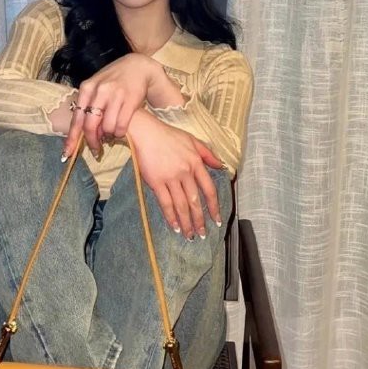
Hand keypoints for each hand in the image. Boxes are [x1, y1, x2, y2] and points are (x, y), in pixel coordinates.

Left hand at [63, 54, 159, 156]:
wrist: (137, 67)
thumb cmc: (113, 80)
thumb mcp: (96, 87)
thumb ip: (87, 106)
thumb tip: (82, 134)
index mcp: (87, 88)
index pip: (77, 118)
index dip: (72, 138)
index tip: (68, 154)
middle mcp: (100, 91)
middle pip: (90, 126)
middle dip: (92, 141)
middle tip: (96, 149)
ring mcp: (116, 95)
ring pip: (107, 128)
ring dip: (108, 136)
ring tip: (111, 134)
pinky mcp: (131, 100)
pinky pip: (121, 126)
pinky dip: (119, 133)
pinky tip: (120, 131)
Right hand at [126, 110, 224, 238]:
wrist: (146, 133)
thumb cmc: (168, 135)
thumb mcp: (193, 140)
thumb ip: (208, 154)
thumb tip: (221, 166)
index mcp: (196, 163)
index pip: (209, 189)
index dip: (214, 207)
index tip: (216, 220)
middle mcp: (186, 172)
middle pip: (195, 201)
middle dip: (200, 220)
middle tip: (202, 234)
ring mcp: (171, 178)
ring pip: (181, 205)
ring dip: (186, 222)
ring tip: (189, 235)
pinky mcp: (156, 182)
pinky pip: (166, 203)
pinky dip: (171, 216)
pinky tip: (174, 226)